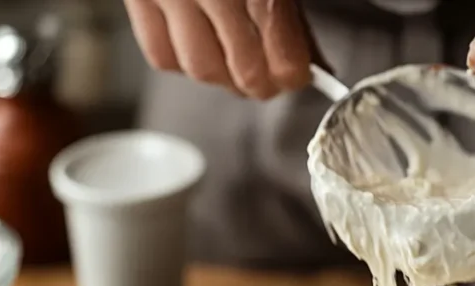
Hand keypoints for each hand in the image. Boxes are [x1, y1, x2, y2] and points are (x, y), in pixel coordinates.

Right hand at [124, 0, 321, 98]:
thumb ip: (292, 14)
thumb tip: (313, 62)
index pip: (280, 57)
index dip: (292, 74)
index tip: (297, 73)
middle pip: (241, 73)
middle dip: (260, 82)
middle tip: (269, 76)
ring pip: (200, 70)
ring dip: (223, 76)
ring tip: (236, 60)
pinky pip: (160, 52)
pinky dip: (182, 59)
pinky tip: (199, 43)